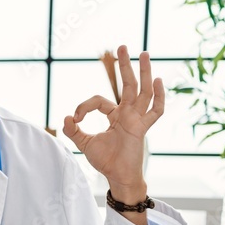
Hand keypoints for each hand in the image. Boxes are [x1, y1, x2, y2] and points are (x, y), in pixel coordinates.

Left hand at [62, 45, 164, 203]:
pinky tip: (158, 81)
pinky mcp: (142, 129)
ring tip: (144, 53)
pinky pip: (155, 112)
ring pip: (142, 92)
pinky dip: (158, 97)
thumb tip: (66, 117)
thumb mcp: (85, 144)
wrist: (118, 177)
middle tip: (121, 46)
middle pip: (128, 85)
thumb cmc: (106, 161)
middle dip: (124, 66)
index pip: (99, 101)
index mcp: (115, 115)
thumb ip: (74, 131)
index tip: (75, 119)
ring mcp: (137, 120)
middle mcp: (127, 114)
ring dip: (143, 72)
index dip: (84, 106)